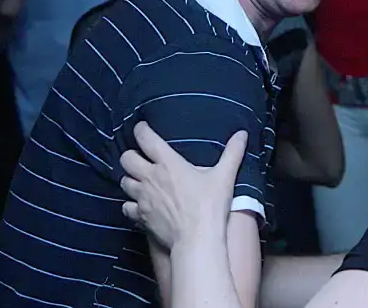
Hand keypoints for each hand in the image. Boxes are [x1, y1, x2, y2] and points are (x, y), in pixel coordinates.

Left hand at [120, 122, 247, 248]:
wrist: (196, 239)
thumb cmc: (209, 206)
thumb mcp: (224, 176)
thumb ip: (233, 153)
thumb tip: (243, 134)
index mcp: (168, 163)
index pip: (146, 138)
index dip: (141, 130)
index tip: (143, 128)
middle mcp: (150, 178)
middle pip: (126, 159)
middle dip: (132, 155)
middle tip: (141, 157)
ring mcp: (142, 198)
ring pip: (124, 182)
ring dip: (130, 179)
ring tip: (140, 180)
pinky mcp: (140, 217)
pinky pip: (126, 206)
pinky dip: (130, 204)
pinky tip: (140, 205)